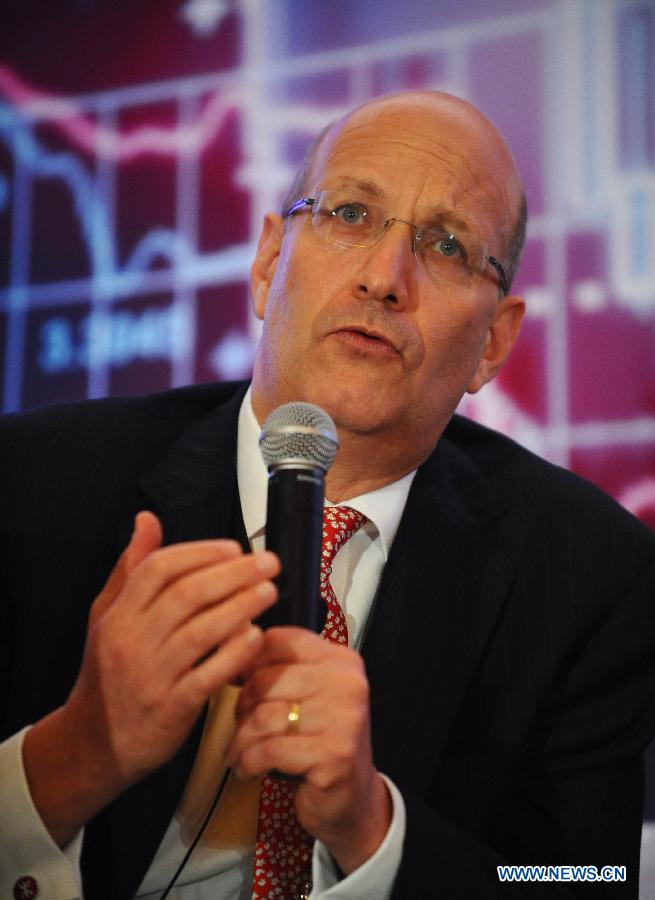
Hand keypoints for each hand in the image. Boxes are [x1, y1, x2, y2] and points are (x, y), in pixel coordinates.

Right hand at [23, 511, 279, 845]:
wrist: (94, 741)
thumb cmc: (109, 672)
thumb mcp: (108, 615)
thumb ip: (131, 567)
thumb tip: (146, 520)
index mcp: (119, 614)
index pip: (158, 569)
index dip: (199, 553)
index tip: (234, 547)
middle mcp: (132, 641)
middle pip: (186, 595)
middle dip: (233, 574)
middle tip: (268, 562)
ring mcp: (152, 675)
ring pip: (201, 632)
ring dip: (240, 607)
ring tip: (270, 591)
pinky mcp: (172, 708)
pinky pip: (209, 675)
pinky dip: (235, 654)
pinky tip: (256, 636)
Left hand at [226, 627, 391, 873]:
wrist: (352, 799)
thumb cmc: (322, 743)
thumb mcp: (309, 695)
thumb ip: (281, 667)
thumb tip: (232, 637)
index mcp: (340, 660)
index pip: (281, 640)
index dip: (248, 660)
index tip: (237, 680)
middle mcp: (347, 683)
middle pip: (267, 681)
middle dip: (242, 708)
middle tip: (240, 726)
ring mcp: (344, 719)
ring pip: (264, 717)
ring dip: (241, 740)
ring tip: (239, 752)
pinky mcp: (334, 754)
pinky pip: (270, 750)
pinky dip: (249, 762)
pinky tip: (248, 768)